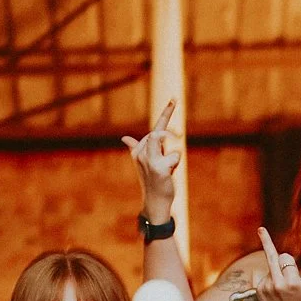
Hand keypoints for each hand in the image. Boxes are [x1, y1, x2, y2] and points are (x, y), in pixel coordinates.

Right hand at [122, 99, 183, 218]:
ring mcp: (149, 160)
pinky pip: (175, 156)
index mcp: (138, 150)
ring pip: (165, 142)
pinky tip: (168, 174)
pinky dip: (175, 164)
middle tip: (173, 145)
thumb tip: (124, 138)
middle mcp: (141, 153)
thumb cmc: (153, 181)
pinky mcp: (159, 168)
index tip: (174, 98)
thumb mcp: (145, 162)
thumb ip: (136, 147)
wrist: (154, 202)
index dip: (166, 112)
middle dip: (171, 136)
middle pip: (160, 132)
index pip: (155, 129)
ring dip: (171, 156)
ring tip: (166, 168)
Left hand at [254, 226, 300, 300]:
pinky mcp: (259, 292)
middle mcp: (277, 284)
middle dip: (266, 242)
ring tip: (282, 288)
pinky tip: (275, 290)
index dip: (288, 260)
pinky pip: (263, 277)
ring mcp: (266, 288)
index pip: (286, 259)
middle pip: (272, 257)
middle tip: (261, 229)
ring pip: (269, 269)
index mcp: (292, 283)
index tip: (287, 258)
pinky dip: (269, 279)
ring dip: (275, 272)